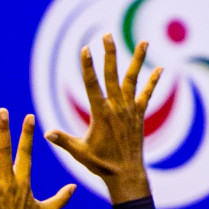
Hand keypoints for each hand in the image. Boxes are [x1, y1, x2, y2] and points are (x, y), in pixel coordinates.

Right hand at [45, 33, 161, 203]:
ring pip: (133, 79)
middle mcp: (117, 107)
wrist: (126, 173)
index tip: (85, 49)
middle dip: (109, 54)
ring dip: (138, 60)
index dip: (88, 66)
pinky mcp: (139, 115)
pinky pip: (147, 94)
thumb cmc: (100, 164)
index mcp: (100, 114)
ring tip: (144, 41)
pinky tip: (161, 68)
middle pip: (113, 75)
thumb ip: (63, 140)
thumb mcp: (79, 152)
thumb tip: (46, 133)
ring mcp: (130, 110)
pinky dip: (153, 81)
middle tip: (106, 35)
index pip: (92, 84)